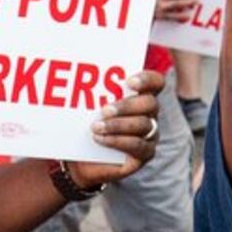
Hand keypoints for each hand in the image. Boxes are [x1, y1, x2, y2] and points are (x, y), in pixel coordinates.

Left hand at [58, 69, 165, 183]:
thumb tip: (76, 73)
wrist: (83, 157)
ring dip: (118, 124)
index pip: (155, 82)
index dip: (147, 80)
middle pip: (150, 103)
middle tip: (105, 110)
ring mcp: (150, 134)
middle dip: (127, 105)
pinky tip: (100, 139)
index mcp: (140, 95)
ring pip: (143, 124)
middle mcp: (149, 113)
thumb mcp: (84, 107)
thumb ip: (86, 92)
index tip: (129, 82)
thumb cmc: (86, 126)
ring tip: (96, 127)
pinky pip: (138, 146)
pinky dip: (118, 141)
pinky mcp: (145, 153)